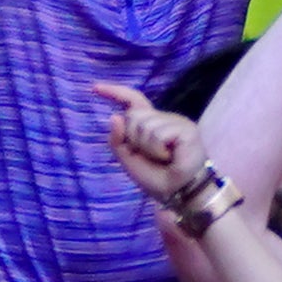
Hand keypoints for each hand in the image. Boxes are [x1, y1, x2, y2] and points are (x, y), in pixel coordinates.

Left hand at [94, 80, 221, 214]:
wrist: (179, 193)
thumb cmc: (157, 178)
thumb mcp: (129, 160)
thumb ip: (118, 141)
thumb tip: (114, 116)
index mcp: (151, 123)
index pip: (133, 101)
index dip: (115, 93)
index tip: (95, 88)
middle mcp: (164, 117)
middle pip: (134, 116)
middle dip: (134, 139)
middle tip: (151, 156)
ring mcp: (177, 121)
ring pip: (144, 126)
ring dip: (147, 148)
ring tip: (163, 159)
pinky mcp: (186, 129)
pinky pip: (158, 135)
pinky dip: (158, 151)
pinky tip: (170, 158)